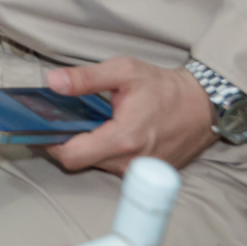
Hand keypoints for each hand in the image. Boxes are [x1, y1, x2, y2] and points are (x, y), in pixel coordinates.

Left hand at [43, 58, 218, 175]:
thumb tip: (52, 82)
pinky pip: (115, 166)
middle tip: (65, 119)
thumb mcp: (124, 71)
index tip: (42, 127)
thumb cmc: (164, 88)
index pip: (71, 156)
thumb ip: (86, 78)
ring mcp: (140, 171)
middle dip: (68, 142)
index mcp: (123, 139)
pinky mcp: (146, 173)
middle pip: (81, 161)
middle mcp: (130, 162)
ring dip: (89, 146)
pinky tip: (109, 131)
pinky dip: (106, 151)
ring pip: (97, 164)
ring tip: (90, 121)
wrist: (204, 106)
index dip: (51, 144)